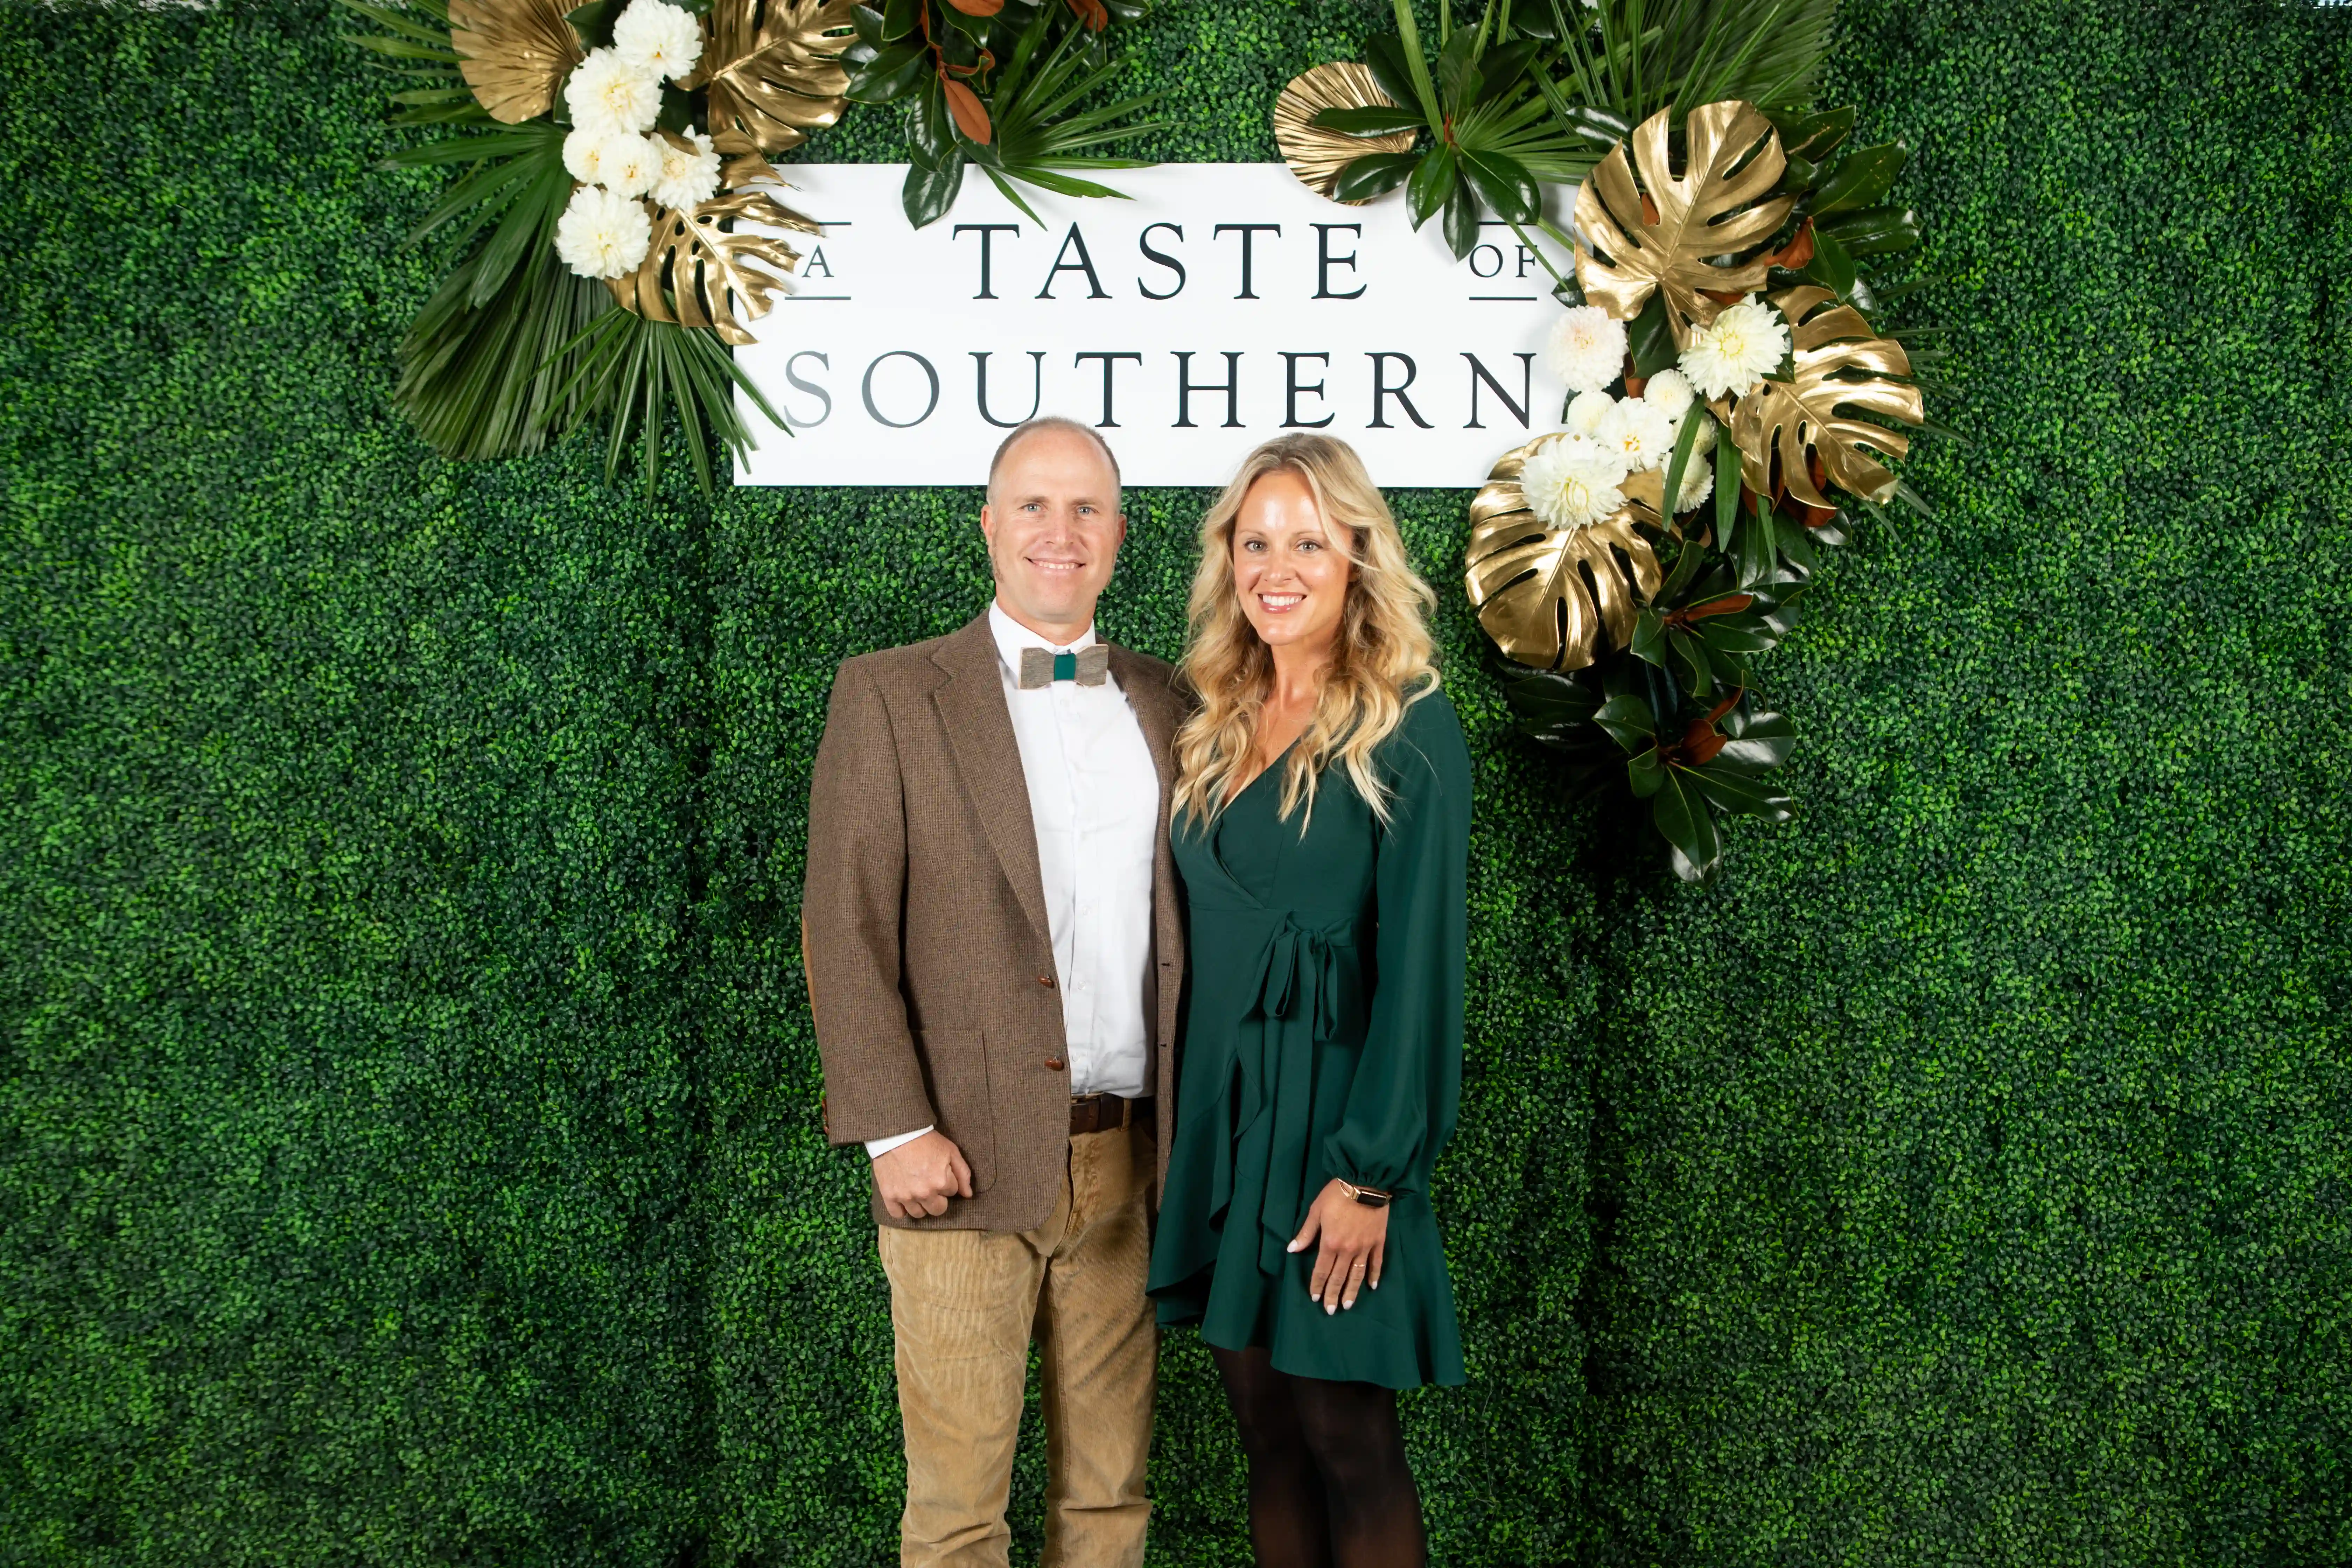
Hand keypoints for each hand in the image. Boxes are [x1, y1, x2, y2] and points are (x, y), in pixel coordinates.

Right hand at [872, 1130, 972, 1219]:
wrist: (897, 1133)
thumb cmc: (926, 1140)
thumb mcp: (951, 1151)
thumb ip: (963, 1173)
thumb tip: (968, 1195)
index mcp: (941, 1182)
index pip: (952, 1192)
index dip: (947, 1181)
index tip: (939, 1172)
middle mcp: (924, 1193)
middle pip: (938, 1210)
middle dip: (938, 1199)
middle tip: (931, 1185)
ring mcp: (905, 1196)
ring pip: (919, 1214)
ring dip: (921, 1205)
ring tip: (917, 1191)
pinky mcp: (889, 1196)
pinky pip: (898, 1214)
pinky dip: (901, 1209)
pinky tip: (904, 1199)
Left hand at [1287, 1178, 1388, 1313]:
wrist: (1366, 1182)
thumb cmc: (1337, 1194)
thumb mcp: (1316, 1210)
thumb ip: (1306, 1233)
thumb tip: (1292, 1250)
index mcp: (1330, 1243)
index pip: (1321, 1270)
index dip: (1317, 1285)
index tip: (1315, 1298)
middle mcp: (1347, 1250)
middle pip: (1338, 1278)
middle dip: (1333, 1295)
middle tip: (1330, 1311)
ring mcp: (1365, 1247)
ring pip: (1357, 1275)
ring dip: (1352, 1292)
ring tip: (1348, 1305)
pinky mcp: (1378, 1242)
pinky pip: (1376, 1263)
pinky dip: (1374, 1275)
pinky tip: (1372, 1286)